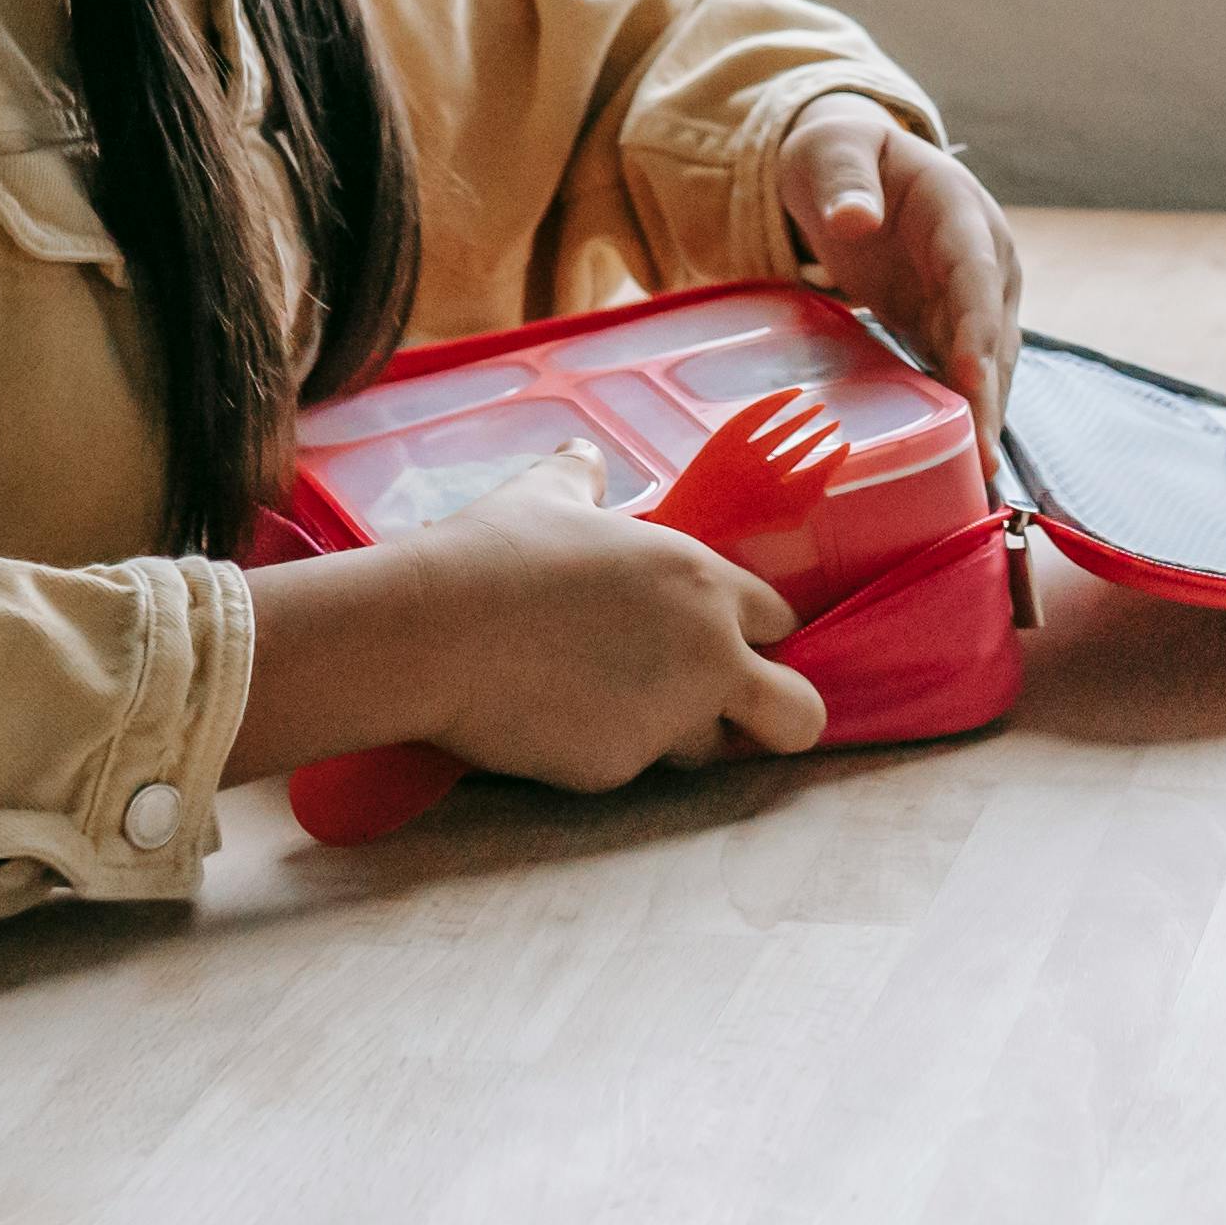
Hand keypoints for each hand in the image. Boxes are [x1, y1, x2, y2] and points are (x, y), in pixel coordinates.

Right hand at [233, 447, 825, 790]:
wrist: (427, 631)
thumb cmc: (490, 553)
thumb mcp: (546, 495)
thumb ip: (582, 479)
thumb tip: (583, 457)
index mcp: (704, 582)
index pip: (781, 620)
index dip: (756, 633)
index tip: (725, 639)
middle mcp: (707, 654)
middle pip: (798, 713)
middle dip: (777, 716)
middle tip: (731, 712)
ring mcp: (667, 718)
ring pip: (708, 749)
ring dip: (676, 734)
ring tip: (604, 701)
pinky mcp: (618, 768)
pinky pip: (631, 767)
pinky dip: (604, 751)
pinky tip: (552, 718)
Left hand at [784, 100, 1022, 484]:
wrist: (854, 166)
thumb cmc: (841, 153)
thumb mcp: (834, 149)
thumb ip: (845, 179)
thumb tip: (856, 220)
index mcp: (962, 213)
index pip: (976, 275)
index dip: (977, 330)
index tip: (973, 380)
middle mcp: (984, 260)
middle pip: (993, 334)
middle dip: (990, 396)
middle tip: (982, 463)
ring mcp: (973, 298)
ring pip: (988, 364)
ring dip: (986, 417)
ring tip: (979, 481)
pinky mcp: (950, 326)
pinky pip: (964, 375)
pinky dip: (966, 416)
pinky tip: (958, 464)